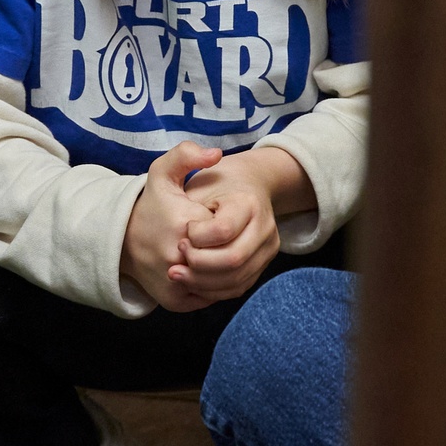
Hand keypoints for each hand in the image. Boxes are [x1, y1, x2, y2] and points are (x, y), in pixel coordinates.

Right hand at [122, 143, 220, 311]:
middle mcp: (177, 260)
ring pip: (224, 281)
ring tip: (216, 253)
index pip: (227, 229)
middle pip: (228, 258)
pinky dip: (216, 284)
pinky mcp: (175, 302)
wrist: (122, 242)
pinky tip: (208, 269)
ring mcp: (176, 285)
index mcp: (181, 225)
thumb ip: (186, 155)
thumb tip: (216, 155)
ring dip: (226, 269)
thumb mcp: (162, 173)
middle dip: (227, 247)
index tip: (209, 218)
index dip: (224, 224)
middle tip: (215, 239)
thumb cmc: (150, 207)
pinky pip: (212, 296)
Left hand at [170, 146, 312, 303]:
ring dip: (203, 281)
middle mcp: (266, 228)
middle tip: (177, 259)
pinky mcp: (262, 265)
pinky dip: (213, 289)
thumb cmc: (212, 184)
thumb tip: (212, 155)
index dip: (197, 237)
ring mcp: (268, 249)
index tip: (184, 230)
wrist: (243, 191)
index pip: (222, 230)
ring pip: (237, 279)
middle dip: (199, 264)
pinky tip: (192, 281)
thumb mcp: (192, 169)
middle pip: (233, 259)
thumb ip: (185, 156)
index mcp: (249, 202)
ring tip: (178, 274)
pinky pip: (238, 287)